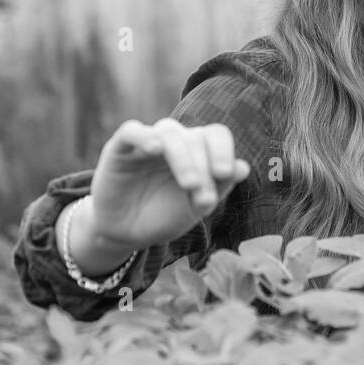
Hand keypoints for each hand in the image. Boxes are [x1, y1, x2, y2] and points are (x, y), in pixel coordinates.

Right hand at [86, 118, 250, 250]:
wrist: (128, 233)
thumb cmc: (165, 216)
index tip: (224, 175)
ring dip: (183, 158)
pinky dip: (144, 136)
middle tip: (203, 198)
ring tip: (189, 184)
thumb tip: (243, 167)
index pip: (216, 135)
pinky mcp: (120, 148)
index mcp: (198, 150)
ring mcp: (148, 142)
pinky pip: (131, 131)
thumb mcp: (196, 207)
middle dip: (204, 167)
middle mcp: (175, 141)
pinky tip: (155, 150)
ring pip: (170, 132)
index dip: (223, 151)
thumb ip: (219, 186)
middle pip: (196, 137)